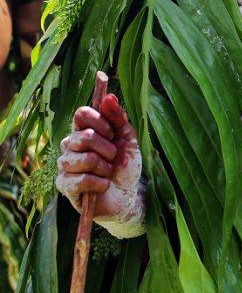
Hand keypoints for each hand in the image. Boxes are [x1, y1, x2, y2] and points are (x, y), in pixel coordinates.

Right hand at [55, 94, 142, 221]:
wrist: (127, 195)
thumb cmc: (125, 165)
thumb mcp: (128, 139)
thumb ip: (119, 118)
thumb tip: (108, 97)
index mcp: (84, 130)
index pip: (81, 114)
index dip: (99, 121)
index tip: (113, 133)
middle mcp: (69, 145)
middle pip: (84, 137)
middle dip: (108, 149)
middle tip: (113, 158)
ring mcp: (64, 165)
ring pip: (84, 159)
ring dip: (104, 168)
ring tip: (107, 173)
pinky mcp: (63, 185)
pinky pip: (81, 179)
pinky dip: (99, 183)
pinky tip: (103, 185)